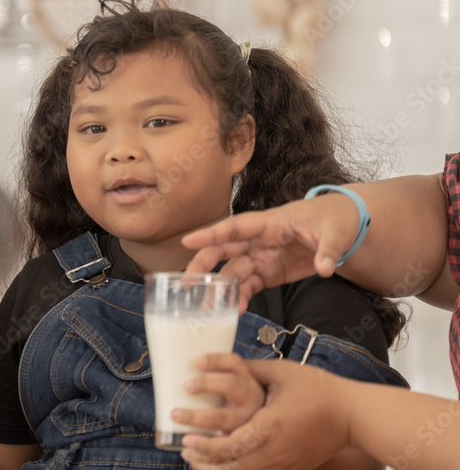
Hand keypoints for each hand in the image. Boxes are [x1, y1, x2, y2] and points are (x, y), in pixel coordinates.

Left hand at [179, 360, 351, 469]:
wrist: (353, 416)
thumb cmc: (319, 390)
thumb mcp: (282, 372)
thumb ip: (249, 369)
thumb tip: (222, 363)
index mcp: (271, 425)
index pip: (231, 444)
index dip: (205, 445)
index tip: (186, 436)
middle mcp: (277, 450)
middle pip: (233, 467)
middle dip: (204, 461)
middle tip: (184, 448)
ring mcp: (285, 463)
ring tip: (196, 460)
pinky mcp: (291, 468)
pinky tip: (222, 464)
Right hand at [181, 195, 358, 311]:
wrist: (343, 227)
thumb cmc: (334, 219)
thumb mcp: (336, 231)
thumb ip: (328, 250)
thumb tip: (324, 268)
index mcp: (269, 223)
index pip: (235, 227)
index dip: (211, 234)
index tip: (188, 241)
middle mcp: (258, 240)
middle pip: (223, 250)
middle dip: (203, 265)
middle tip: (187, 282)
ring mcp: (261, 257)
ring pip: (232, 272)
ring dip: (219, 289)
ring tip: (208, 309)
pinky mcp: (268, 272)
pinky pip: (248, 285)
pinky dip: (239, 298)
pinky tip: (234, 310)